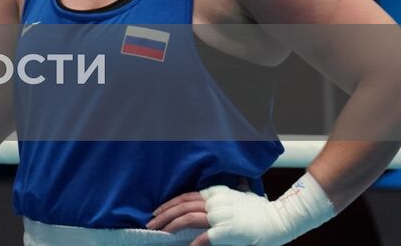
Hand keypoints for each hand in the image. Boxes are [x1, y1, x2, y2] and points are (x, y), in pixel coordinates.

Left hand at [151, 181, 333, 245]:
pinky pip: (203, 237)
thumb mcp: (243, 195)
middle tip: (150, 223)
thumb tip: (230, 189)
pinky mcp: (225, 231)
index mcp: (216, 193)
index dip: (169, 203)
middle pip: (181, 206)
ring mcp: (219, 216)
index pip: (185, 196)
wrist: (279, 220)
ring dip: (169, 225)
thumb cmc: (262, 210)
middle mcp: (214, 202)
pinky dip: (192, 242)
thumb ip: (232, 192)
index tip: (158, 210)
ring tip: (159, 232)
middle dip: (163, 214)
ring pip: (187, 218)